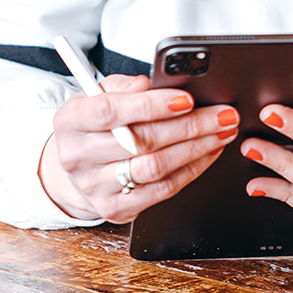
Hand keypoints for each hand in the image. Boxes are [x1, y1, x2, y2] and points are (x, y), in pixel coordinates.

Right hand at [39, 73, 238, 221]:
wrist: (77, 167)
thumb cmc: (94, 124)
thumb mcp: (98, 94)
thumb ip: (121, 86)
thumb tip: (146, 84)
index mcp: (71, 121)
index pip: (111, 111)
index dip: (151, 105)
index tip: (187, 99)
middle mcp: (78, 157)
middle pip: (142, 141)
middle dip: (190, 126)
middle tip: (222, 114)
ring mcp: (96, 187)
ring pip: (156, 167)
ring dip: (197, 149)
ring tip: (221, 132)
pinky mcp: (115, 208)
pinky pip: (162, 190)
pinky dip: (191, 170)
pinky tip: (208, 153)